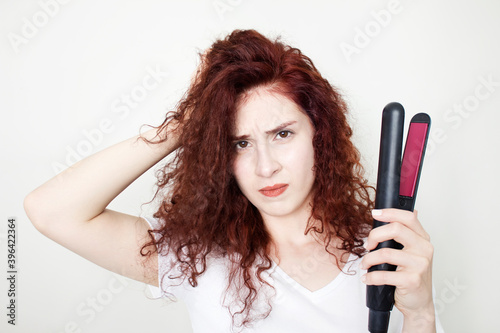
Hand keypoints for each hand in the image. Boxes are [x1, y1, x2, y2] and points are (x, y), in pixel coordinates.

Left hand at [361, 209, 435, 330]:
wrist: (419, 303)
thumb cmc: (412, 275)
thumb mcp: (411, 252)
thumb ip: (404, 234)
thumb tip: (394, 213)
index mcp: (422, 239)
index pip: (408, 218)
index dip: (390, 213)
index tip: (375, 213)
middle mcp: (424, 249)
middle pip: (396, 229)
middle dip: (374, 235)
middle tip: (367, 245)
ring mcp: (419, 265)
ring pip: (385, 253)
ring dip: (368, 259)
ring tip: (365, 264)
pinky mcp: (411, 281)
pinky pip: (383, 275)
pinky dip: (371, 277)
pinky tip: (367, 278)